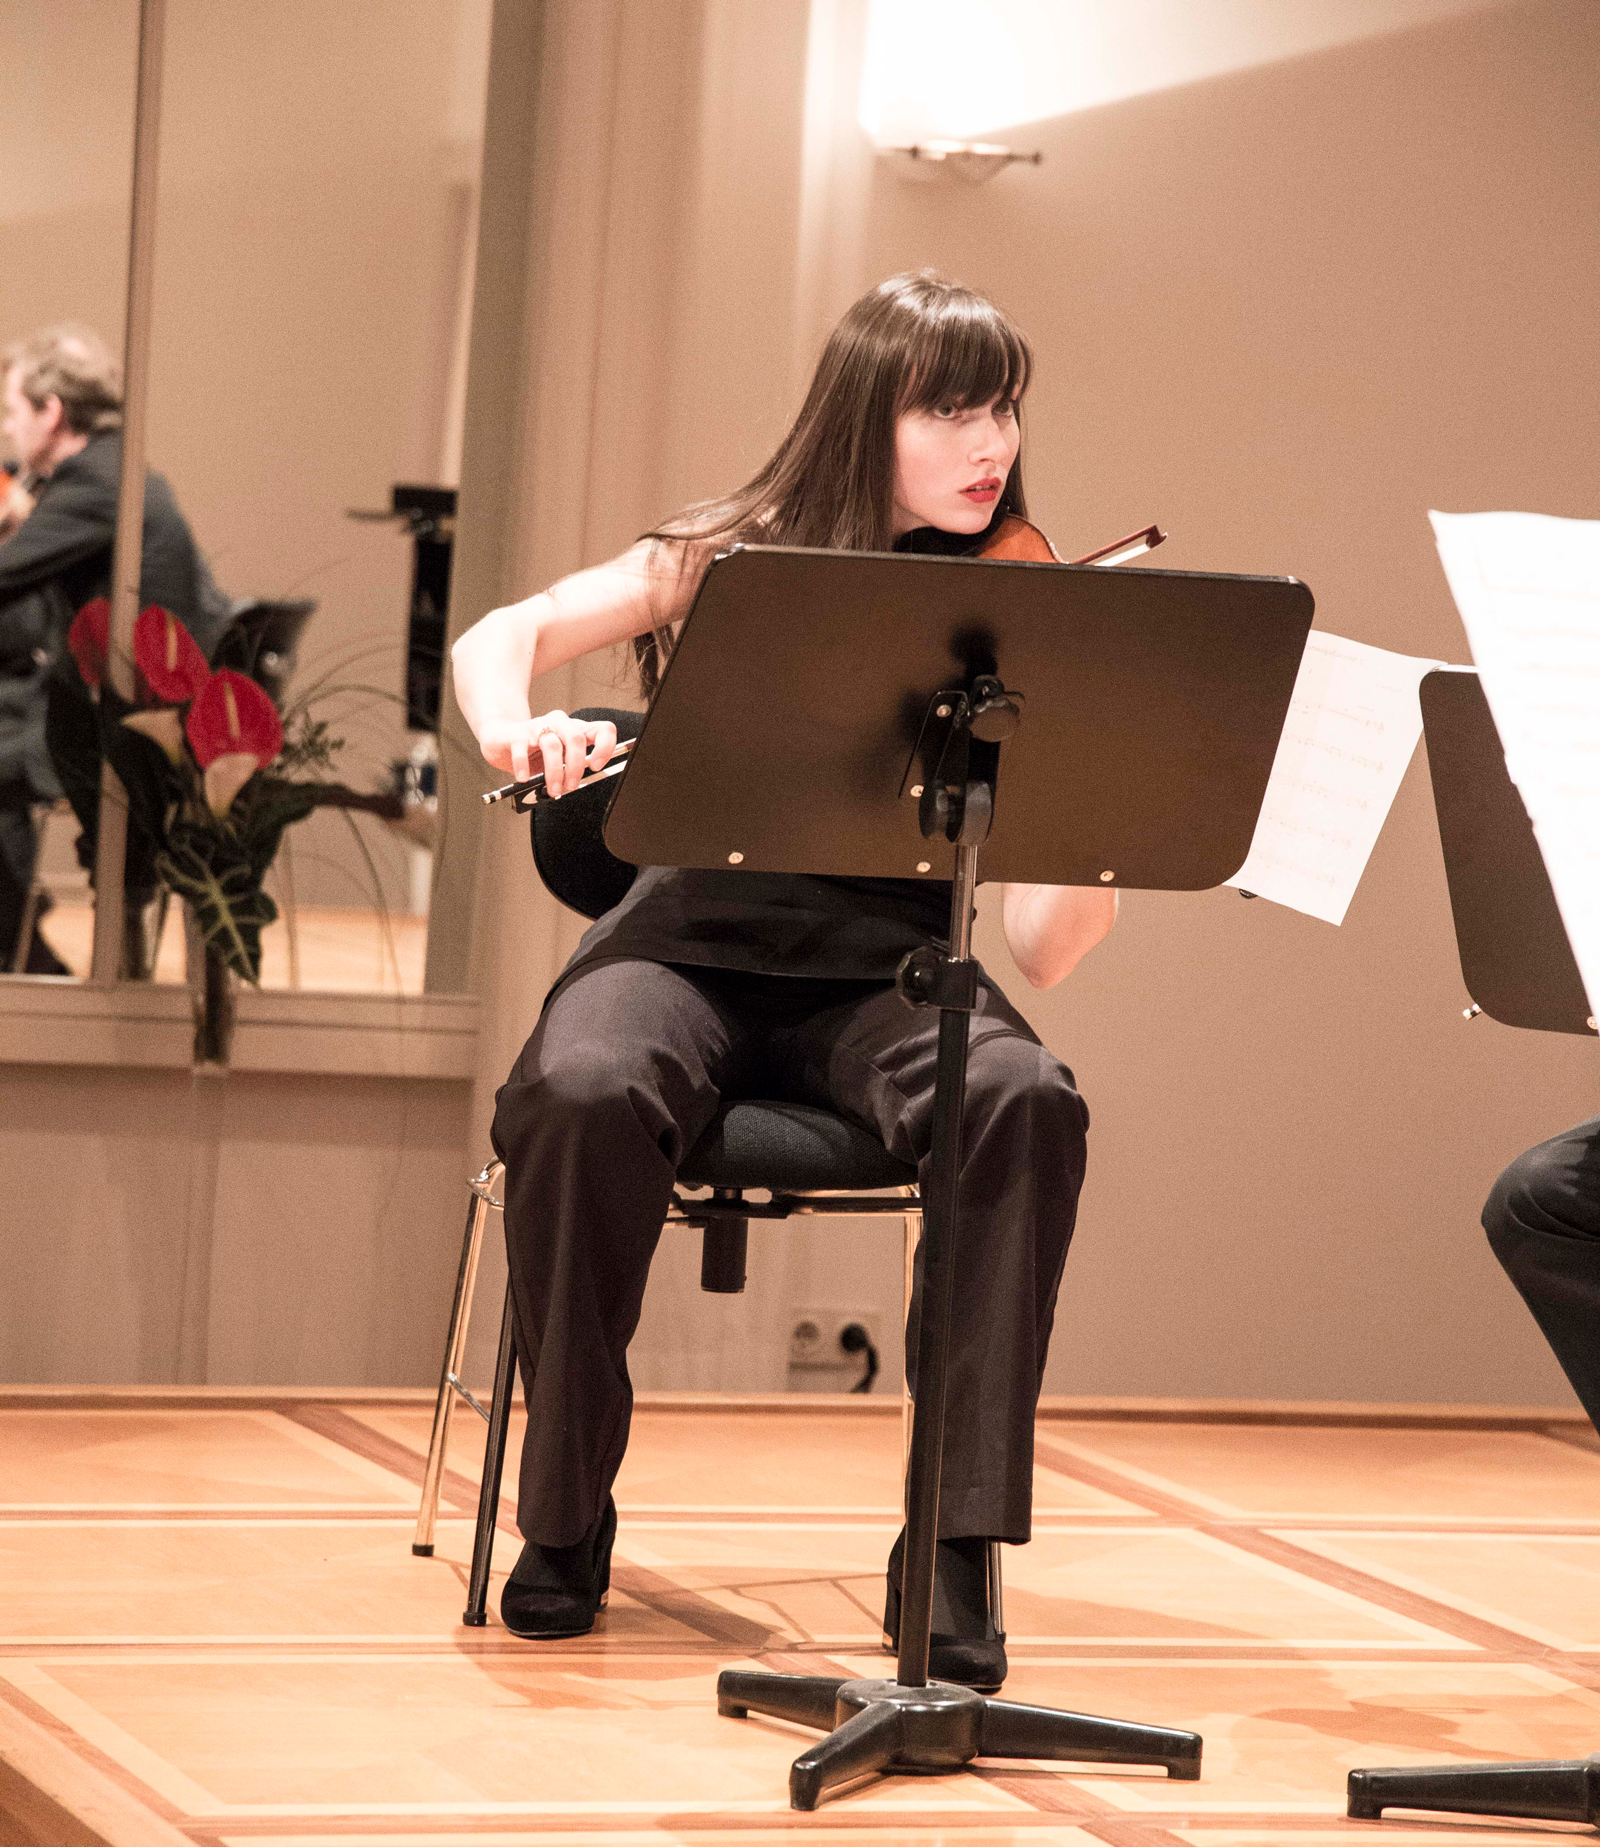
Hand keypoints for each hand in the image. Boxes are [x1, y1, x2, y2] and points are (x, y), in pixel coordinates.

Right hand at [478, 710, 617, 796]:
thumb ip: (570, 769)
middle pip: (576, 739)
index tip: (597, 766)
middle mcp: (560, 724)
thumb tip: (575, 786)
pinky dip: (523, 766)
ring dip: (554, 772)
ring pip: (552, 745)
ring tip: (552, 790)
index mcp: (576, 729)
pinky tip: (524, 778)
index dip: (605, 747)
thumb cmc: (534, 752)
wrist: (501, 739)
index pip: (603, 729)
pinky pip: (522, 748)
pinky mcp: (517, 733)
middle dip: (576, 767)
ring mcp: (538, 726)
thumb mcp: (559, 761)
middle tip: (570, 786)